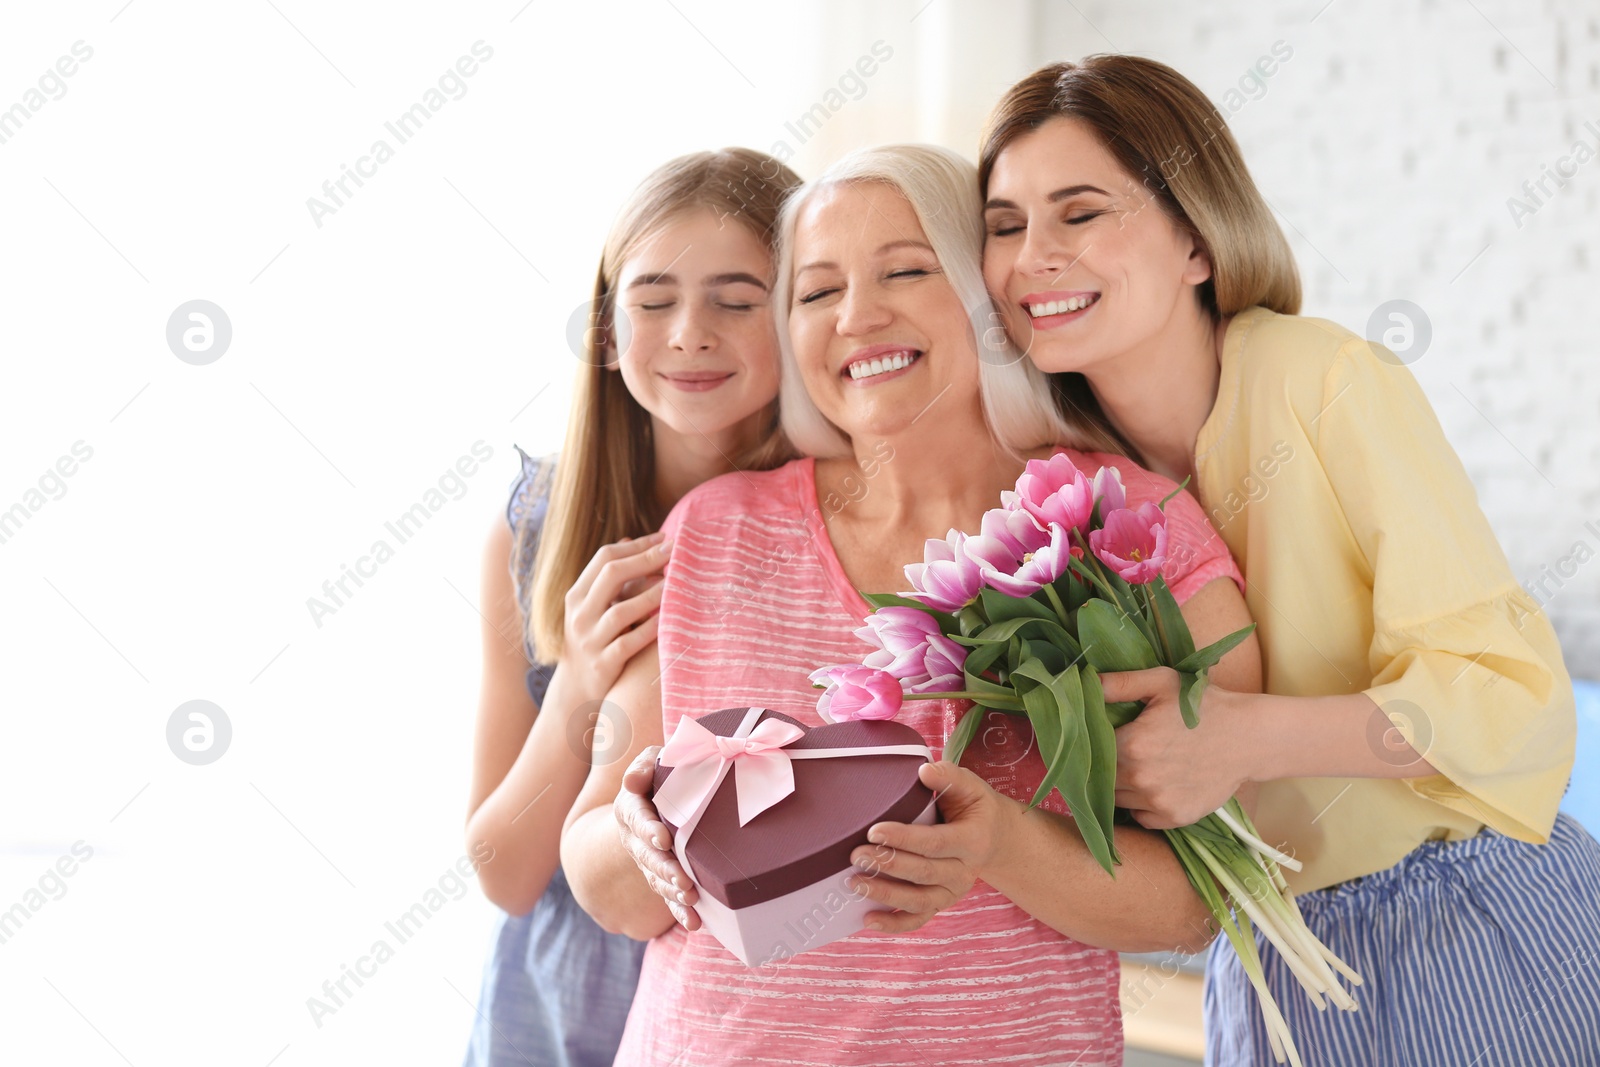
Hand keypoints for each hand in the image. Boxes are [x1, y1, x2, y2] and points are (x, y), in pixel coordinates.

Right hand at [561, 533, 670, 707]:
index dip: (636, 545)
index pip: (604, 557)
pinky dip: (650, 629)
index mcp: (577, 595)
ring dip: (651, 594)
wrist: (576, 689)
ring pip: (621, 610)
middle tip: (675, 550)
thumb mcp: (593, 606)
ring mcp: (590, 640)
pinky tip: (668, 618)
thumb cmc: (594, 639)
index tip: (664, 538)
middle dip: (646, 559)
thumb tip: (630, 539)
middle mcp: (580, 615)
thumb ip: (610, 577)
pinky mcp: (603, 664)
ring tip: (675, 581)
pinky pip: (628, 643)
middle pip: (611, 575)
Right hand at [613, 746, 699, 929]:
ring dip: (672, 892)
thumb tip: (632, 780)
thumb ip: (645, 765)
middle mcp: (635, 838)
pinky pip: (668, 898)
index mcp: (631, 807)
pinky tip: (695, 923)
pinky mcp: (662, 876)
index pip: (636, 818)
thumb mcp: (655, 760)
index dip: (648, 829)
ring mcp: (647, 860)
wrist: (665, 794)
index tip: (663, 839)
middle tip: (683, 880)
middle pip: (646, 856)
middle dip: (664, 869)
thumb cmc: (665, 772)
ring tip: (690, 899)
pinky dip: (680, 912)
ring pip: (656, 879)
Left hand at [846, 762, 1014, 932]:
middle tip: (856, 855)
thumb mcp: (971, 786)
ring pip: (918, 900)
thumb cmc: (977, 808)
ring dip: (885, 894)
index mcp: (972, 840)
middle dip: (887, 865)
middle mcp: (964, 872)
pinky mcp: (941, 903)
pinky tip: (868, 920)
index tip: (874, 831)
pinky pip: (918, 919)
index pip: (934, 842)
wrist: (997, 839)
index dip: (903, 838)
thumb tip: (923, 771)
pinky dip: (894, 924)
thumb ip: (949, 776)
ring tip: (854, 883)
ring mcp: (952, 892)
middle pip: (923, 872)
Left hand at [1101, 666, 1250, 828]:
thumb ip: (1120, 684)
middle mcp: (1141, 777)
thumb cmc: (1204, 706)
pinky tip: (1155, 785)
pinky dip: (1142, 805)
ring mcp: (1158, 801)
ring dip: (1122, 787)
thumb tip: (1086, 683)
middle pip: (1102, 778)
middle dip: (1106, 766)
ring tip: (1140, 767)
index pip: (1092, 751)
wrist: (1248, 738)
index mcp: (1132, 744)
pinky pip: (1141, 816)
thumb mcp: (1162, 683)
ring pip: (1118, 799)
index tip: (1100, 739)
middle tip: (1122, 753)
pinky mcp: (1175, 817)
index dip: (1093, 745)